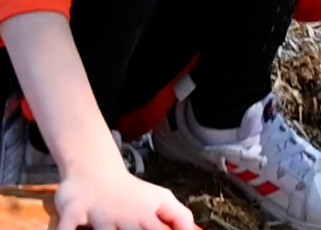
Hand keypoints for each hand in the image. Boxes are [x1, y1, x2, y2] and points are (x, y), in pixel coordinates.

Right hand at [54, 164, 196, 229]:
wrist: (95, 170)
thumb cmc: (130, 192)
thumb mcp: (161, 199)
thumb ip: (179, 216)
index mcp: (147, 214)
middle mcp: (124, 215)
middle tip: (126, 227)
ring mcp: (99, 213)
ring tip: (105, 225)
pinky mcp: (73, 211)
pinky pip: (66, 228)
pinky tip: (74, 228)